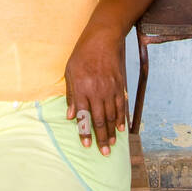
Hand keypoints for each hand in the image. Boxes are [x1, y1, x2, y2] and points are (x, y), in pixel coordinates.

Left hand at [64, 23, 127, 154]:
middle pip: (100, 120)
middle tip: (104, 153)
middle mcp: (96, 91)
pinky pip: (121, 105)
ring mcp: (109, 89)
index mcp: (81, 89)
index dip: (85, 133)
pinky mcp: (119, 85)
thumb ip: (71, 95)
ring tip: (112, 144)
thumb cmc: (83, 54)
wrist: (103, 38)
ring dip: (112, 132)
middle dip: (101, 138)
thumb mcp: (70, 71)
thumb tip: (70, 116)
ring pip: (112, 116)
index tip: (87, 145)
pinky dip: (121, 118)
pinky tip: (121, 128)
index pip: (83, 116)